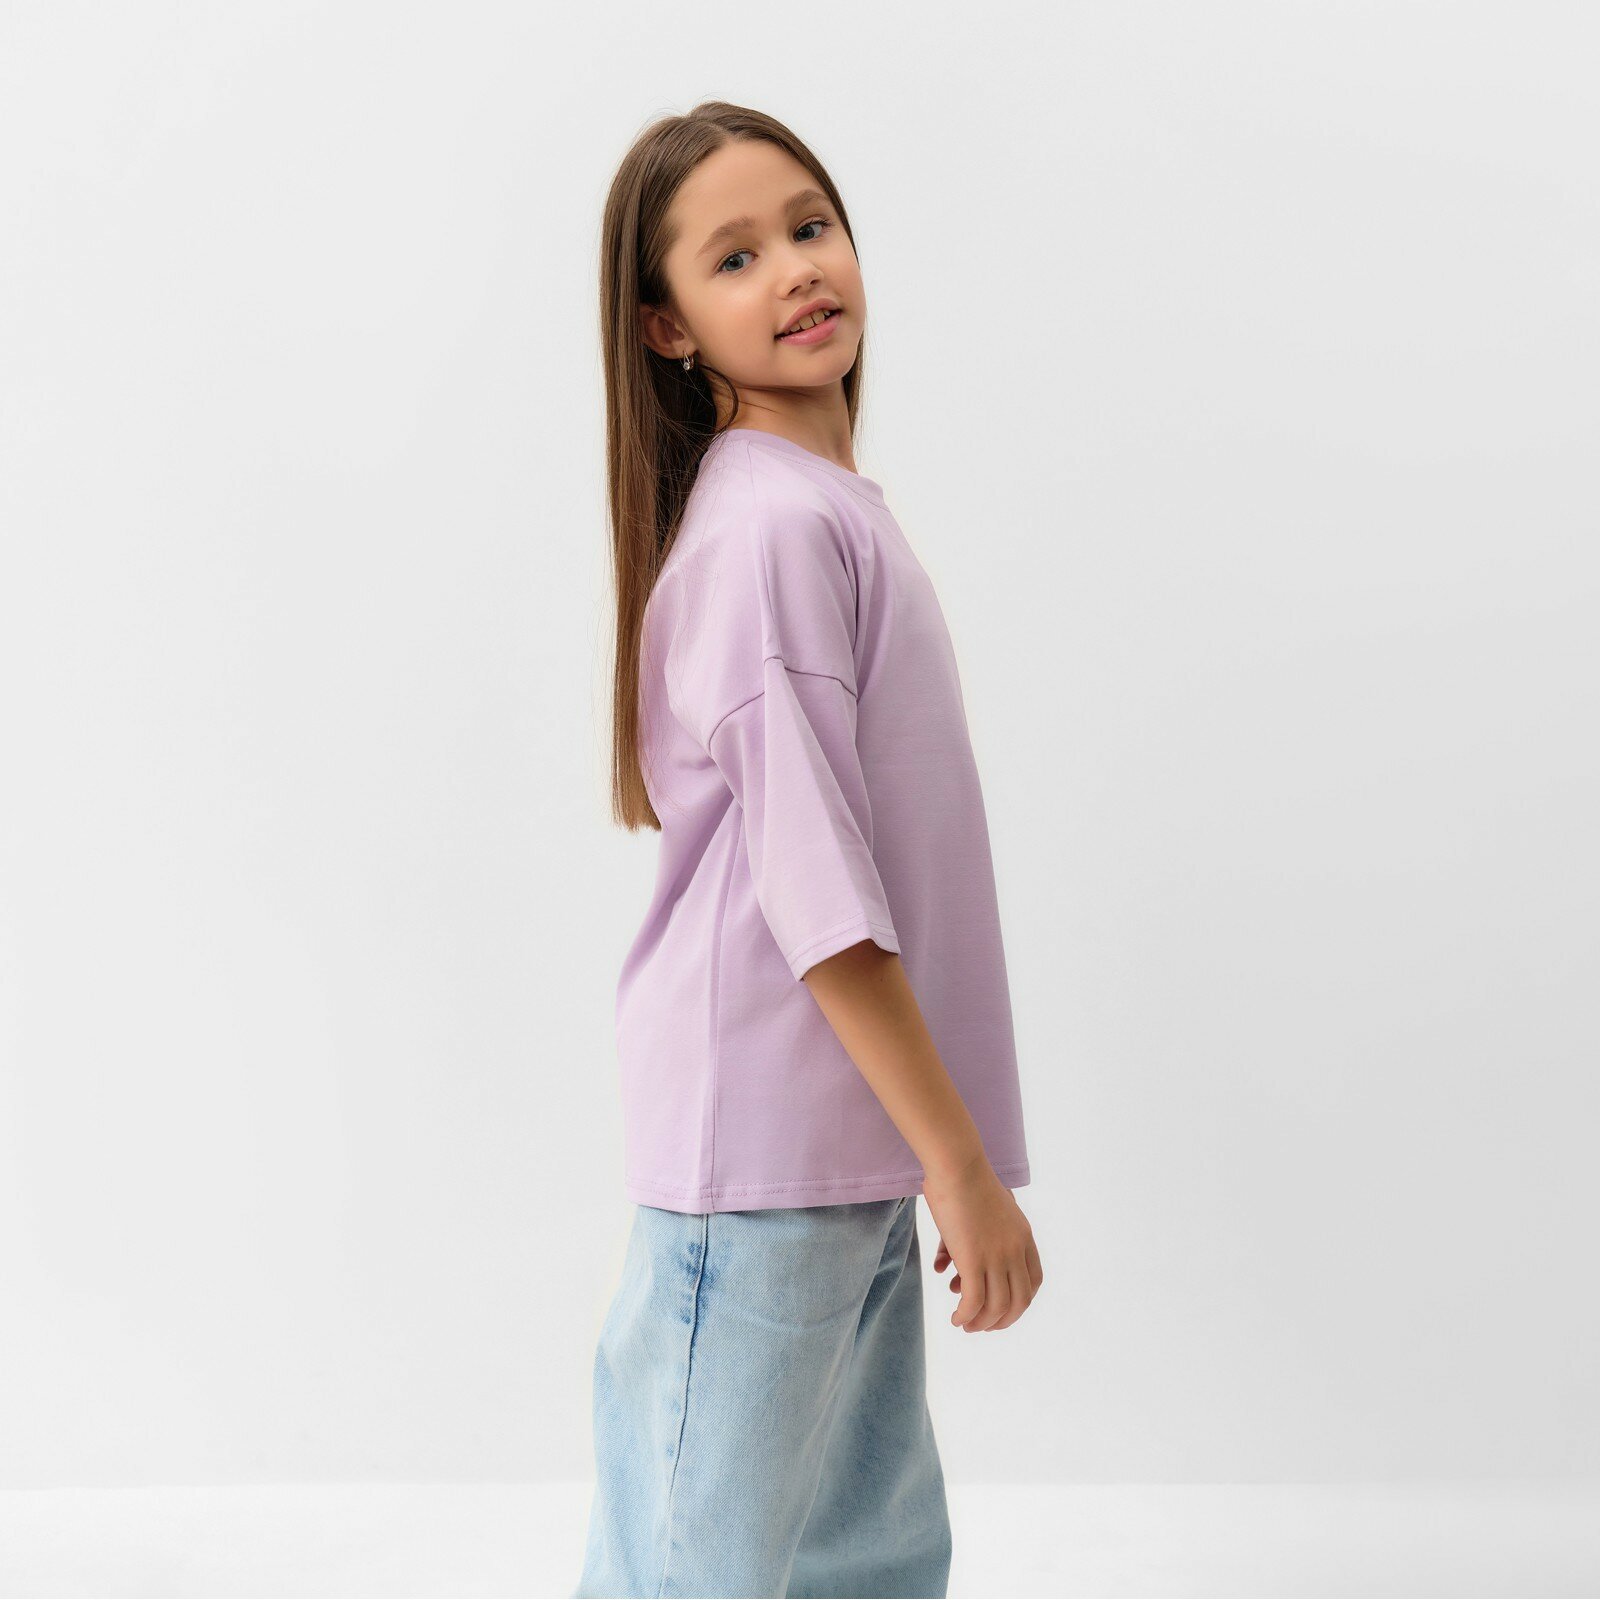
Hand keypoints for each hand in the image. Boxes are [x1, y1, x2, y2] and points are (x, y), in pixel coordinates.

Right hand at [924, 1153, 1042, 1331]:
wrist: (958, 1166)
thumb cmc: (963, 1180)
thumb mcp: (980, 1211)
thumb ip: (973, 1237)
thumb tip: (946, 1265)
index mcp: (1023, 1236)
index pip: (1033, 1281)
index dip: (1020, 1301)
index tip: (1003, 1307)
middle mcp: (1015, 1250)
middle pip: (1019, 1301)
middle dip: (1003, 1319)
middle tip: (984, 1326)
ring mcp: (996, 1256)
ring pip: (996, 1307)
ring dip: (981, 1323)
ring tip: (966, 1325)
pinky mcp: (973, 1259)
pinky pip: (973, 1301)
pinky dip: (965, 1315)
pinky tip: (956, 1318)